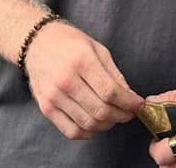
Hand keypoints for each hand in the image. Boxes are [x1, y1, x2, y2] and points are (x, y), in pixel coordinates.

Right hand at [24, 20, 143, 139]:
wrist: (37, 42)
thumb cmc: (69, 42)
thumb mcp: (97, 48)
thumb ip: (114, 74)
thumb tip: (130, 97)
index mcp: (82, 60)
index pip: (111, 91)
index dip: (129, 102)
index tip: (138, 105)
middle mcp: (66, 79)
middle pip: (101, 110)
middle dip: (121, 116)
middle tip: (128, 113)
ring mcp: (54, 96)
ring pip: (88, 124)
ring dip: (107, 125)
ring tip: (113, 117)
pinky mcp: (46, 108)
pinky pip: (71, 131)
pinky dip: (88, 133)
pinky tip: (95, 124)